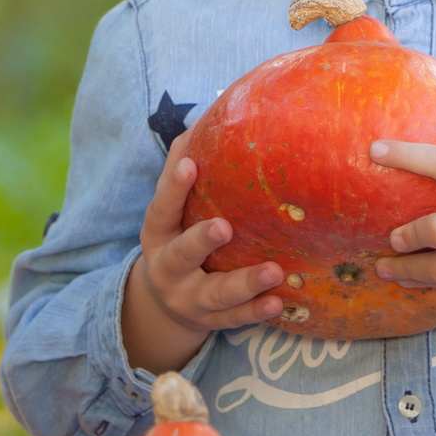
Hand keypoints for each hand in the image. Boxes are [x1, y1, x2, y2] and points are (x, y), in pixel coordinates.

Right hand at [119, 145, 282, 373]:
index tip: (191, 164)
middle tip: (224, 226)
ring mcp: (189, 299)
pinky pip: (235, 319)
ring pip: (215, 294)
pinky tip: (279, 304)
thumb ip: (184, 165)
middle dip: (201, 241)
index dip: (173, 186)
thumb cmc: (179, 234)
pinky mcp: (212, 322)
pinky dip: (256, 313)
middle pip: (181, 255)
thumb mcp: (173, 208)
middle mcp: (168, 268)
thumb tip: (210, 114)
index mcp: (157, 233)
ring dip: (244, 283)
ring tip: (274, 271)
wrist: (166, 302)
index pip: (162, 207)